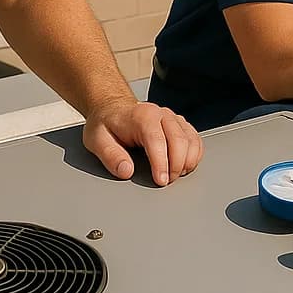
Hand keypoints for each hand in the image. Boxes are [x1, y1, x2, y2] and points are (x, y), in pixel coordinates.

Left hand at [82, 98, 202, 185]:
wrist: (113, 109)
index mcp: (141, 116)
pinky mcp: (179, 124)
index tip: (160, 181)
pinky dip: (194, 155)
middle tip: (165, 183)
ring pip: (191, 140)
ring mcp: (172, 118)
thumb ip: (111, 156)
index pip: (157, 140)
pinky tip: (184, 166)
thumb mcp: (97, 140)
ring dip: (187, 161)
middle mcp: (161, 114)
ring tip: (174, 176)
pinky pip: (195, 139)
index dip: (161, 163)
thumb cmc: (106, 124)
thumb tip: (126, 171)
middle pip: (179, 140)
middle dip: (176, 166)